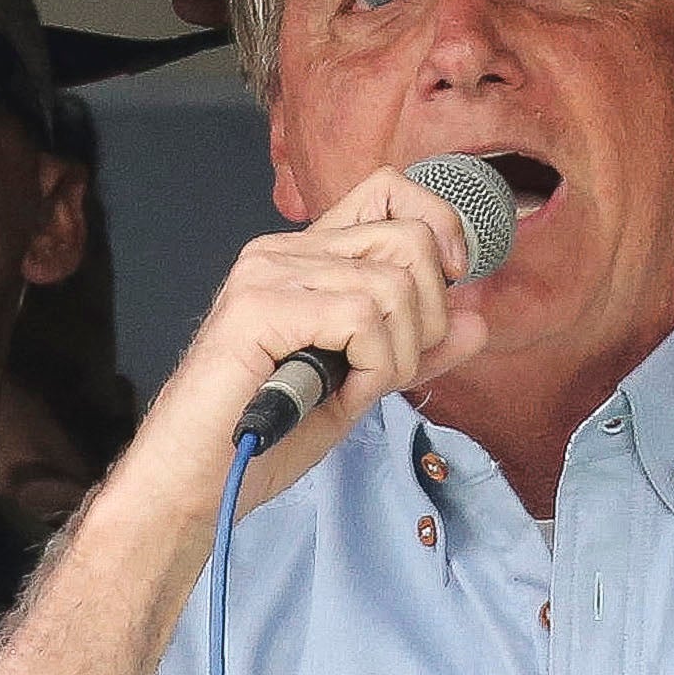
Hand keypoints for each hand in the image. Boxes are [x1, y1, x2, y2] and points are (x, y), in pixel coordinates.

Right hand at [119, 164, 489, 515]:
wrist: (196, 482)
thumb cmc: (265, 435)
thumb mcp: (361, 385)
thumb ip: (416, 349)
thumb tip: (477, 320)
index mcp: (307, 259)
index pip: (390, 192)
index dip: (439, 228)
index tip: (449, 284)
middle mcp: (284, 252)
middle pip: (408, 239)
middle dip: (426, 316)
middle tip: (389, 367)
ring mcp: (267, 274)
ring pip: (392, 287)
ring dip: (395, 356)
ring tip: (353, 388)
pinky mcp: (257, 307)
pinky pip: (361, 318)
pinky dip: (370, 366)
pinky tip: (338, 391)